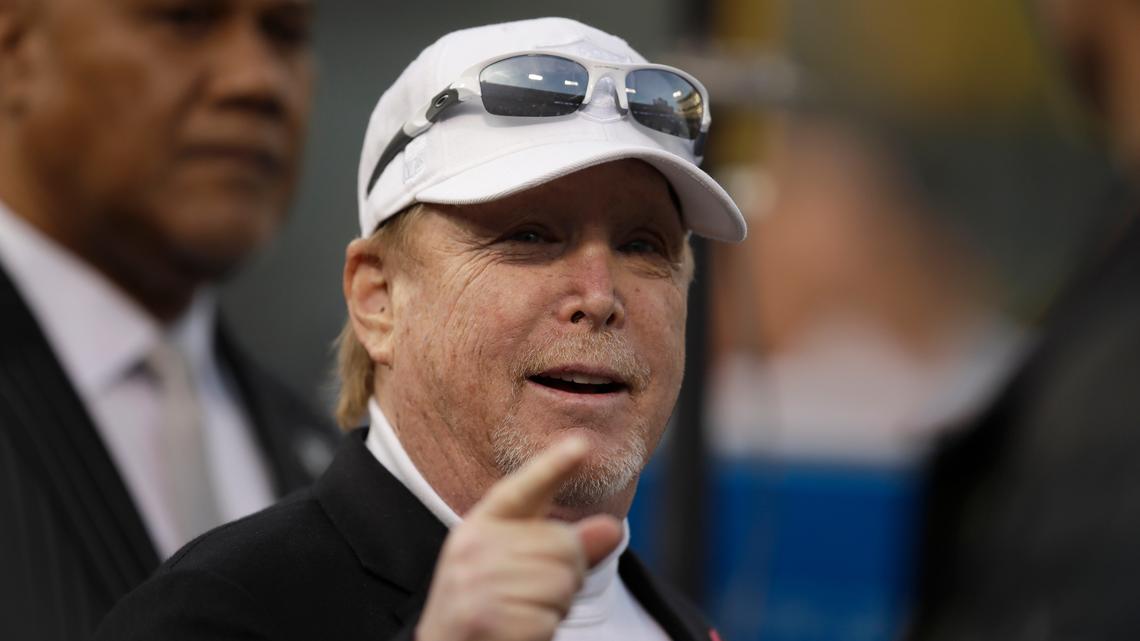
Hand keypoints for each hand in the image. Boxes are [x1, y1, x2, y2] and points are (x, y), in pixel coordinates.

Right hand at [415, 436, 623, 640]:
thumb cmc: (485, 605)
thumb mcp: (517, 567)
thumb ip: (563, 544)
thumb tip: (611, 527)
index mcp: (479, 527)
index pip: (521, 491)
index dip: (552, 467)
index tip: (581, 444)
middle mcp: (474, 549)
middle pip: (563, 543)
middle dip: (565, 575)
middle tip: (532, 596)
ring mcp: (478, 584)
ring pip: (562, 582)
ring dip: (555, 607)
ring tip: (521, 614)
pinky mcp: (488, 619)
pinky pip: (549, 619)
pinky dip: (543, 632)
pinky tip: (517, 632)